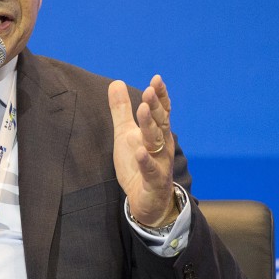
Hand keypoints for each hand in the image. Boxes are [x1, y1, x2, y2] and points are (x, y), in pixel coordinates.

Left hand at [108, 75, 176, 226]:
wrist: (146, 200)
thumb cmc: (137, 163)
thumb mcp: (125, 133)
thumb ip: (121, 110)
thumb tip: (116, 82)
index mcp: (157, 133)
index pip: (161, 111)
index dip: (160, 96)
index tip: (156, 79)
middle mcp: (162, 145)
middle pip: (160, 123)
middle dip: (155, 107)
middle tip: (149, 91)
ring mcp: (159, 163)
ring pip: (156, 143)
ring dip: (150, 126)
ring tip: (143, 110)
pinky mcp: (153, 181)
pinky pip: (150, 170)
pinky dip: (145, 161)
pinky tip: (140, 151)